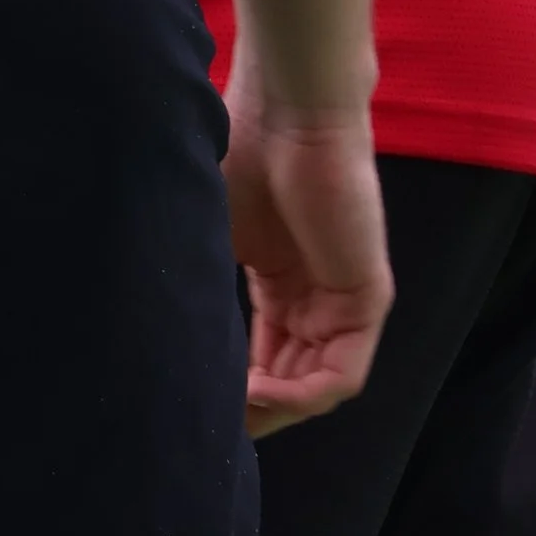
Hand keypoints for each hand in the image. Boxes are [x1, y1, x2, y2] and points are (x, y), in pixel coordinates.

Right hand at [223, 93, 390, 437]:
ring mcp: (342, 301)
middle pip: (290, 379)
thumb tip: (168, 345)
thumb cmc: (243, 156)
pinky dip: (305, 396)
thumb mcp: (213, 236)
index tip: (194, 403)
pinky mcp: (367, 300)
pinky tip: (264, 394)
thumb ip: (205, 289)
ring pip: (315, 386)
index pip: (264, 358)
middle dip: (253, 409)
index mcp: (281, 284)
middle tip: (210, 423)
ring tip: (233, 410)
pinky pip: (343, 374)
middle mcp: (315, 299)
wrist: (285, 113)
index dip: (233, 389)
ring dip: (275, 409)